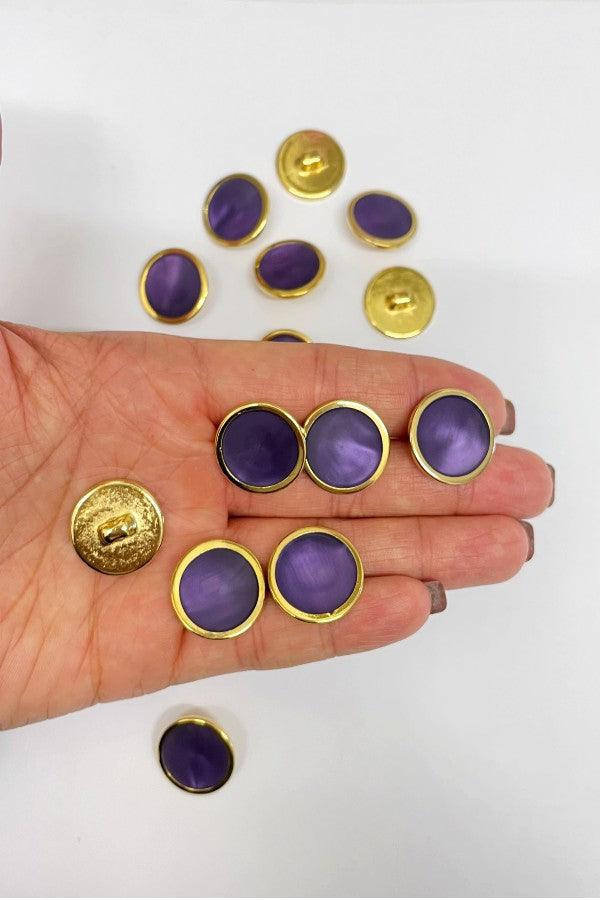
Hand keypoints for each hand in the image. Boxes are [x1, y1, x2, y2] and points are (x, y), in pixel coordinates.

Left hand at [0, 324, 552, 727]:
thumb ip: (59, 323)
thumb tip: (96, 214)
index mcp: (136, 393)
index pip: (295, 388)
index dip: (392, 392)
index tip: (471, 397)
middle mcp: (167, 476)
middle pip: (326, 473)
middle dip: (432, 475)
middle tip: (520, 480)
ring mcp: (160, 562)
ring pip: (309, 556)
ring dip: (410, 550)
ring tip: (496, 545)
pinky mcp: (135, 648)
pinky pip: (254, 632)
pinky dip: (332, 621)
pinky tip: (406, 604)